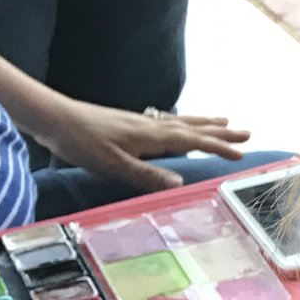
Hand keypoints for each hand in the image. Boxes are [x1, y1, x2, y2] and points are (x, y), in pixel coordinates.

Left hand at [34, 98, 248, 191]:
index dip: (218, 147)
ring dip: (205, 123)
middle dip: (220, 131)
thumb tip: (181, 182)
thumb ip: (146, 174)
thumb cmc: (81, 142)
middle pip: (193, 127)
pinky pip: (167, 122)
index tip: (242, 153)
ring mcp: (140, 123)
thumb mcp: (113, 164)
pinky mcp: (129, 123)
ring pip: (181, 122)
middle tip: (246, 132)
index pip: (193, 141)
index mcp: (151, 137)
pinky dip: (183, 123)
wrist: (53, 118)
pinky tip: (180, 125)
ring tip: (224, 121)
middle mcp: (150, 126)